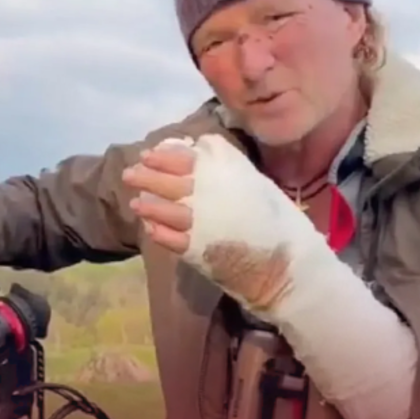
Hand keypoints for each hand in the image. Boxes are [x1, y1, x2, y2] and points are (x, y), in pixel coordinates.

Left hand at [127, 135, 323, 313]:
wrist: (289, 265)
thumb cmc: (279, 222)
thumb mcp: (256, 184)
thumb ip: (228, 168)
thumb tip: (199, 155)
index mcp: (227, 169)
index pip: (185, 153)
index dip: (165, 154)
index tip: (151, 153)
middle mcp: (208, 189)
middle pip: (168, 178)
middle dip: (146, 175)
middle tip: (130, 173)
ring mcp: (198, 219)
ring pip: (162, 207)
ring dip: (147, 203)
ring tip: (135, 202)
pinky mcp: (193, 248)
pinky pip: (167, 237)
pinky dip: (156, 230)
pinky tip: (149, 227)